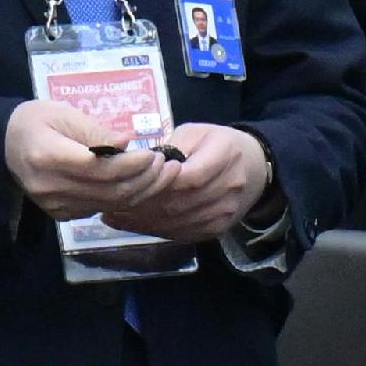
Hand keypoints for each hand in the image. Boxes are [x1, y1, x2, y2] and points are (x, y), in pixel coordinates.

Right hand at [4, 100, 169, 221]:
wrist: (4, 145)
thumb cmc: (36, 122)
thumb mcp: (64, 113)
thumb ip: (96, 131)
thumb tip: (129, 143)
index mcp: (47, 157)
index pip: (100, 168)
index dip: (133, 165)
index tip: (154, 155)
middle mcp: (50, 186)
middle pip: (110, 190)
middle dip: (146, 179)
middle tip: (168, 165)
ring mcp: (54, 204)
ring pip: (110, 204)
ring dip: (142, 191)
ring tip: (164, 174)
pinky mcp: (60, 214)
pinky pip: (101, 209)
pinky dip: (126, 199)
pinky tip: (142, 185)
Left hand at [95, 122, 271, 245]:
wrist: (254, 167)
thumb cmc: (216, 144)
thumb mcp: (194, 133)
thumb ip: (168, 149)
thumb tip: (135, 169)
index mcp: (226, 155)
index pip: (189, 177)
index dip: (158, 183)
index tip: (129, 181)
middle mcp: (231, 187)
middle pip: (180, 203)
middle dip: (142, 204)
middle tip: (111, 201)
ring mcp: (226, 211)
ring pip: (178, 222)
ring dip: (143, 220)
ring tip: (115, 213)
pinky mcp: (219, 228)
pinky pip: (183, 233)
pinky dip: (155, 230)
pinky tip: (133, 223)